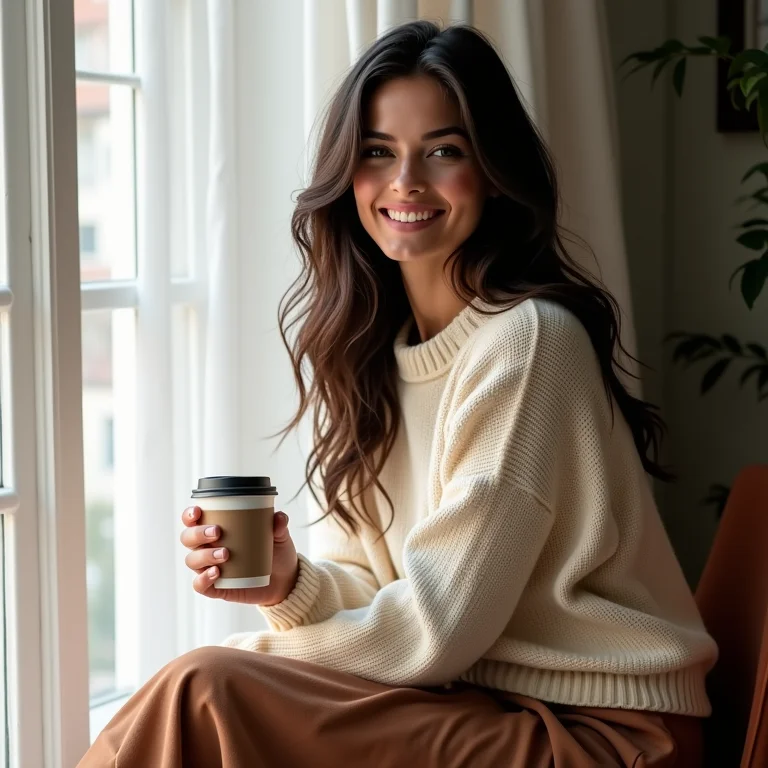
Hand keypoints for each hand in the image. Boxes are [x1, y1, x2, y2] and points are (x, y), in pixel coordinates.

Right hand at [180, 506, 298, 605]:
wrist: (284, 580)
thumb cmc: (275, 552)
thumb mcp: (279, 536)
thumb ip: (279, 525)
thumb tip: (279, 517)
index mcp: (217, 530)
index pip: (193, 520)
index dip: (189, 515)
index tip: (197, 512)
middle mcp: (208, 548)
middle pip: (188, 539)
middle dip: (197, 534)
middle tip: (217, 532)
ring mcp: (210, 568)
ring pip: (192, 561)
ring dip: (204, 555)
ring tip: (225, 554)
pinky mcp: (216, 588)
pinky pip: (199, 585)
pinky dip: (203, 579)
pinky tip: (216, 573)